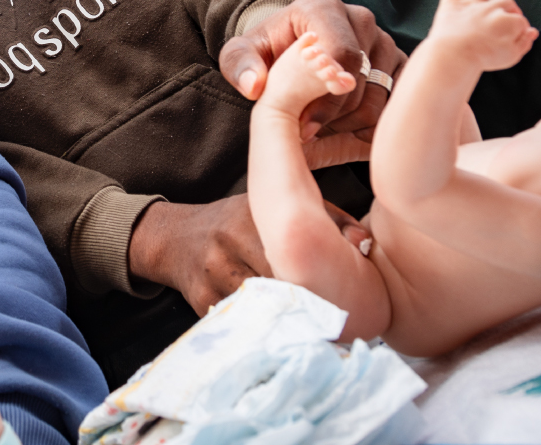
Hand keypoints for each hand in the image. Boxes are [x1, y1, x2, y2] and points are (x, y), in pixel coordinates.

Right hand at [128, 194, 369, 313]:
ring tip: (311, 329)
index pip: (292, 252)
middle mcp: (229, 241)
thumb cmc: (234, 223)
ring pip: (262, 308)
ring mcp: (212, 273)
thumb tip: (364, 244)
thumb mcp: (272, 207)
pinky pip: (240, 321)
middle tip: (334, 320)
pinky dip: (261, 328)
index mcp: (252, 216)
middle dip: (306, 303)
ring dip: (286, 320)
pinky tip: (277, 333)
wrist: (176, 238)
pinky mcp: (200, 300)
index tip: (341, 298)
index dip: (318, 279)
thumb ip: (324, 216)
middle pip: (280, 284)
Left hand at [220, 0, 403, 164]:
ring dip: (350, 124)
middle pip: (362, 81)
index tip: (305, 124)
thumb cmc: (268, 50)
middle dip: (333, 115)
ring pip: (380, 99)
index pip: (341, 54)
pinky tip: (344, 129)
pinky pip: (394, 107)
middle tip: (308, 131)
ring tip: (322, 127)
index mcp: (325, 9)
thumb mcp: (242, 54)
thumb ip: (240, 65)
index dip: (326, 95)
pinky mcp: (399, 66)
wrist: (291, 48)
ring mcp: (385, 42)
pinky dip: (371, 127)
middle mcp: (362, 20)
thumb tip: (253, 86)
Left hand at [425, 0, 537, 70]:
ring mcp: (469, 4)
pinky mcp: (451, 5)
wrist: (454, 57)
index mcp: (507, 20)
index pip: (520, 21)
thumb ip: (524, 43)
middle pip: (506, 1)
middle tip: (506, 23)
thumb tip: (533, 32)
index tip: (516, 37)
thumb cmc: (483, 59)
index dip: (520, 29)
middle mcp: (490, 8)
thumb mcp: (511, 56)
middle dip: (510, 10)